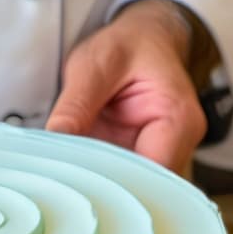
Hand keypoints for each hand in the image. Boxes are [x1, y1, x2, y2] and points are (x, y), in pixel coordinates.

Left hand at [46, 0, 206, 174]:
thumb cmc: (127, 47)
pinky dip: (97, 181)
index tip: (74, 180)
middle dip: (103, 192)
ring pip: (131, 191)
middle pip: (143, 189)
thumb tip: (54, 139)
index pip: (152, 173)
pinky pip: (120, 182)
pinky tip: (72, 177)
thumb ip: (76, 103)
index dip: (114, 184)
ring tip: (63, 182)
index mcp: (177, 120)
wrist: (143, 41)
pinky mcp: (139, 162)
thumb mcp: (95, 63)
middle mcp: (176, 146)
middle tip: (60, 186)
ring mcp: (159, 157)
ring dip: (98, 188)